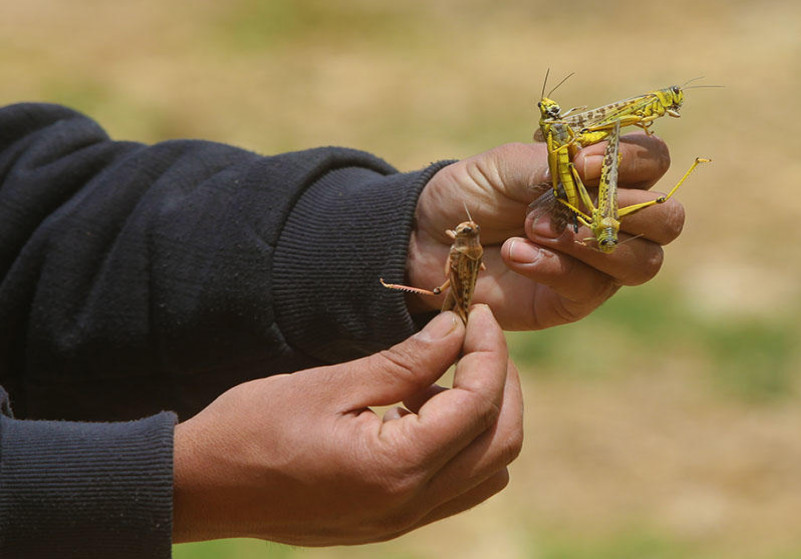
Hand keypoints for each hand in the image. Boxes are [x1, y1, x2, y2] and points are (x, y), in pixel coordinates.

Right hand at [172, 306, 521, 545]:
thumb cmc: (251, 429)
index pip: (480, 404)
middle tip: (475, 337)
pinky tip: (421, 408)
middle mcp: (411, 504)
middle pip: (502, 442)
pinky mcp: (391, 521)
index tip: (477, 312)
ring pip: (488, 469)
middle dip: (502, 382)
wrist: (200, 489)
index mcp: (397, 468)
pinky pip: (456, 485)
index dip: (490, 350)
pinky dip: (460, 443)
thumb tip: (457, 329)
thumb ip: (404, 361)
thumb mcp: (329, 384)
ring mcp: (403, 520)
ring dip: (485, 416)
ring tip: (445, 374)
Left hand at [408, 134, 684, 329]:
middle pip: (669, 219)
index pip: (654, 160)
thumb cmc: (475, 190)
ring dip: (594, 243)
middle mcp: (615, 219)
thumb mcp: (509, 164)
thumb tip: (592, 172)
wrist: (427, 236)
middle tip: (568, 201)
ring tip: (536, 229)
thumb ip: (555, 165)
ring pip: (644, 262)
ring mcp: (600, 264)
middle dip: (628, 210)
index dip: (633, 159)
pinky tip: (517, 253)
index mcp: (606, 174)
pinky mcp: (575, 299)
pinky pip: (590, 287)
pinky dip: (554, 266)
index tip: (581, 162)